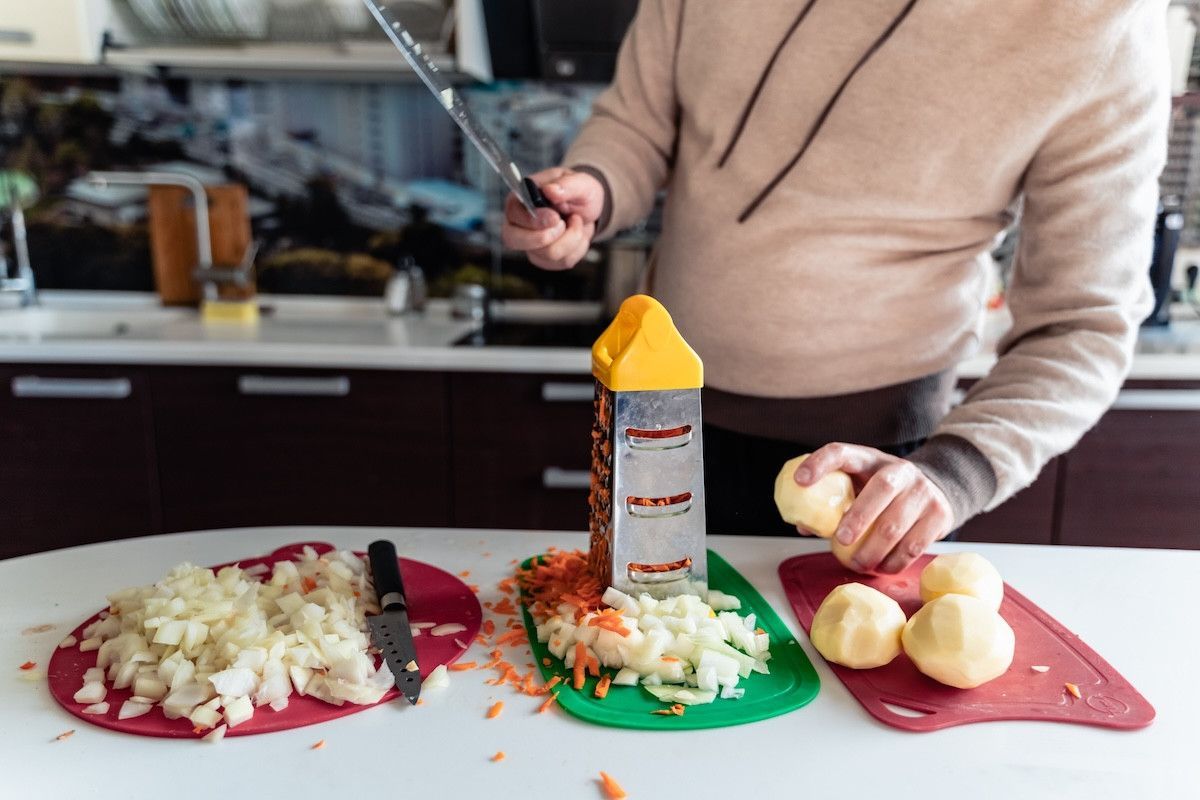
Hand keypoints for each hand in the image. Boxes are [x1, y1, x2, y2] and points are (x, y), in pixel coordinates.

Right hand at [500, 167, 603, 270]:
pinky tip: (576, 234)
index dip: (533, 220)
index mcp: (521, 199)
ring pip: (546, 254)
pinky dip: (577, 248)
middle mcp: (519, 223)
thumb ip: (566, 185)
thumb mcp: (580, 182)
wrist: (589, 208)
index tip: (555, 217)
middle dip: (546, 237)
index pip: (512, 214)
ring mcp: (530, 244)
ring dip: (571, 238)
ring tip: (576, 222)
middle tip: (564, 224)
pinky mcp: (544, 258)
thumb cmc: (578, 192)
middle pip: (513, 240)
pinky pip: (561, 261)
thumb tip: (551, 190)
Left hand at [795, 443, 953, 573]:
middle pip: (881, 489)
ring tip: (858, 564)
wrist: (936, 488)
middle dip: (859, 517)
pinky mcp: (940, 515)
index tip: (800, 481)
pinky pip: (914, 545)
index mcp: (870, 459)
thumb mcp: (859, 485)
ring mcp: (924, 492)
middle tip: (840, 540)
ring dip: (873, 550)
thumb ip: (832, 503)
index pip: (842, 452)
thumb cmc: (882, 493)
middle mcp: (900, 470)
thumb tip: (804, 526)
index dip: (820, 463)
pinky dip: (894, 562)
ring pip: (897, 524)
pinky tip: (881, 567)